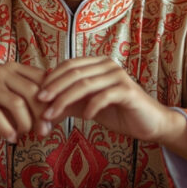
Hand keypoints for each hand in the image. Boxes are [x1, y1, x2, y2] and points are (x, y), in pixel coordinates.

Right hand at [0, 62, 47, 143]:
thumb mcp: (13, 110)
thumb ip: (34, 108)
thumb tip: (61, 115)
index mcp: (15, 69)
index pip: (43, 81)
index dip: (52, 102)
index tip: (54, 121)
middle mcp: (2, 71)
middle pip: (33, 92)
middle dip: (41, 115)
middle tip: (43, 133)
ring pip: (17, 103)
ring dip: (25, 124)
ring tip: (23, 134)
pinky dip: (6, 129)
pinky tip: (10, 139)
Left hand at [37, 57, 179, 142]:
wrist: (149, 124)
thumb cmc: (118, 113)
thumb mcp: (88, 107)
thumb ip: (69, 104)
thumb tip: (42, 110)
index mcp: (98, 64)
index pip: (69, 66)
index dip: (52, 79)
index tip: (37, 96)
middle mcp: (108, 65)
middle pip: (74, 74)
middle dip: (54, 90)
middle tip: (40, 104)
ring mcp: (119, 76)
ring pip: (85, 85)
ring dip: (65, 100)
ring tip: (52, 115)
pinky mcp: (128, 90)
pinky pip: (104, 96)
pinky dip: (91, 106)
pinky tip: (86, 118)